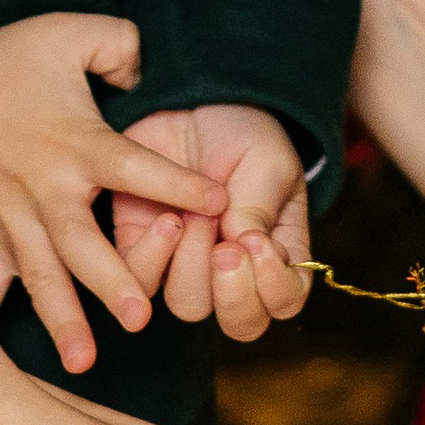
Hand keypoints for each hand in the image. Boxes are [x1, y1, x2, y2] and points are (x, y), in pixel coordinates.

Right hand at [0, 15, 223, 375]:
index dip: (181, 186)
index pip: (140, 170)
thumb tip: (142, 71)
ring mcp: (9, 216)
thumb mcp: (69, 32)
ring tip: (84, 361)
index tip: (219, 206)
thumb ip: (121, 46)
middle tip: (141, 319)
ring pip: (40, 275)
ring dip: (61, 318)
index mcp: (80, 145)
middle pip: (86, 244)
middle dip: (113, 282)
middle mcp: (48, 190)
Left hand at [112, 104, 311, 340]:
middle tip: (226, 248)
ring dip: (192, 265)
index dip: (272, 287)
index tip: (257, 244)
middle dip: (231, 292)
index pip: (283, 301)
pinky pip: (141, 280)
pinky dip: (152, 256)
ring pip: (189, 305)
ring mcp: (187, 265)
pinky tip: (165, 219)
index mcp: (276, 254)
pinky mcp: (141, 249)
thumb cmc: (242, 136)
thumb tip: (242, 251)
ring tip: (193, 216)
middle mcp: (233, 272)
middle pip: (238, 322)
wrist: (193, 102)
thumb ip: (258, 207)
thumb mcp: (266, 162)